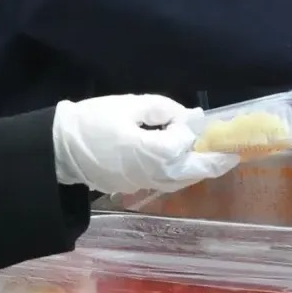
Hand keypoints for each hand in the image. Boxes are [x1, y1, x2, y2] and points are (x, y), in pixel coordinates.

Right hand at [53, 95, 239, 193]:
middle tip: (233, 154)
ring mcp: (144, 184)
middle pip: (193, 171)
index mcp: (153, 152)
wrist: (58, 149)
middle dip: (215, 162)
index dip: (190, 128)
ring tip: (216, 159)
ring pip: (181, 181)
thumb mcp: (129, 104)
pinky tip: (186, 163)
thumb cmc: (92, 121)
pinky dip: (182, 174)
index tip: (193, 116)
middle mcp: (154, 174)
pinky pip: (167, 182)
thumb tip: (191, 116)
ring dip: (199, 170)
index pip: (185, 141)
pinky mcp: (135, 187)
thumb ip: (164, 109)